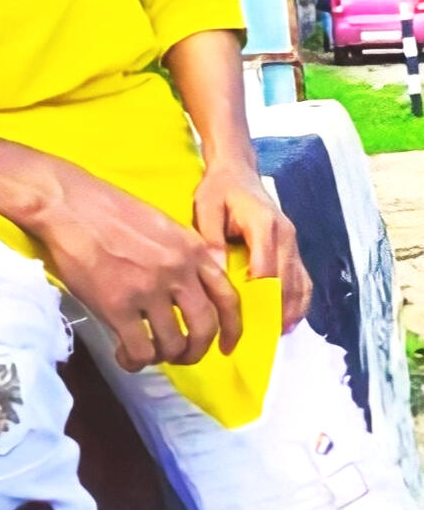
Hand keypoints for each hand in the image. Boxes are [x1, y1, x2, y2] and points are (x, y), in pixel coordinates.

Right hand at [34, 163, 242, 372]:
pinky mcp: (118, 306)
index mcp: (191, 248)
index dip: (232, 329)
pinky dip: (134, 361)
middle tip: (181, 355)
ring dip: (162, 356)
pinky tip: (124, 354)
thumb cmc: (109, 209)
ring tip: (147, 350)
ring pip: (172, 345)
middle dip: (196, 351)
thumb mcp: (161, 224)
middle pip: (205, 328)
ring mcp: (148, 289)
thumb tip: (191, 289)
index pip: (227, 297)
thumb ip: (182, 255)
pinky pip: (139, 351)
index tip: (225, 347)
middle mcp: (177, 271)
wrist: (68, 205)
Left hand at [192, 162, 311, 333]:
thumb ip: (211, 240)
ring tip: (272, 336)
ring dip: (289, 311)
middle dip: (273, 313)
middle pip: (286, 282)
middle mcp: (286, 235)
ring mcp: (294, 242)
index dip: (257, 300)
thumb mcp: (206, 207)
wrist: (237, 170)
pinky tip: (286, 320)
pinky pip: (303, 279)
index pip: (266, 270)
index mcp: (265, 225)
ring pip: (298, 284)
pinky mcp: (294, 247)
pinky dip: (298, 302)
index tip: (242, 324)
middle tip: (257, 340)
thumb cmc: (219, 189)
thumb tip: (218, 274)